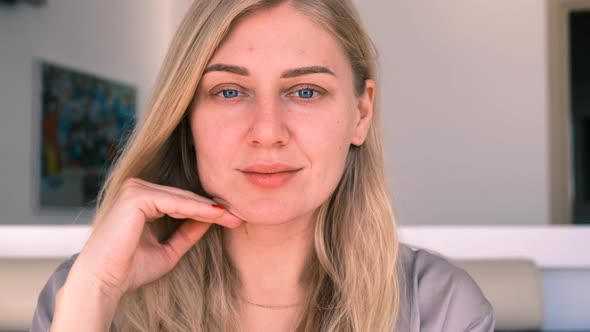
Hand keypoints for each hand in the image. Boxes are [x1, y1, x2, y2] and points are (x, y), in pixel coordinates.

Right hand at [69, 178, 241, 298]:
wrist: (104, 282)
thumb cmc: (129, 269)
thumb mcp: (169, 249)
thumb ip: (188, 233)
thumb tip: (212, 219)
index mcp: (141, 199)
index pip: (181, 202)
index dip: (207, 212)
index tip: (232, 220)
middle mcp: (136, 189)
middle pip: (184, 197)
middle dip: (213, 209)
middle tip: (239, 217)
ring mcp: (134, 189)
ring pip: (182, 198)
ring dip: (208, 209)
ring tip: (232, 217)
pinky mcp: (136, 196)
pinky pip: (174, 202)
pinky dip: (196, 209)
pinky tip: (215, 216)